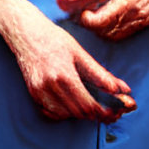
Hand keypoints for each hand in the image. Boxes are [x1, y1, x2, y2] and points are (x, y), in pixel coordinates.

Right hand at [0, 0, 134, 121]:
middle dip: (96, 114)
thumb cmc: (55, 40)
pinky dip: (65, 112)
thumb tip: (122, 89)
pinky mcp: (33, 94)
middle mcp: (50, 87)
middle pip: (78, 112)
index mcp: (65, 76)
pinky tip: (73, 105)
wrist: (27, 34)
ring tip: (95, 107)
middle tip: (110, 112)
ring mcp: (39, 92)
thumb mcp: (81, 54)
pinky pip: (51, 113)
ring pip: (66, 114)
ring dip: (81, 114)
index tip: (116, 112)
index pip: (88, 104)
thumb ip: (101, 74)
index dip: (104, 111)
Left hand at [56, 0, 148, 40]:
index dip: (81, 15)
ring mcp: (140, 24)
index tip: (80, 2)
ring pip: (110, 35)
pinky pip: (122, 33)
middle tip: (85, 5)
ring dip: (99, 26)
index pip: (92, 23)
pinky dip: (111, 27)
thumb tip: (61, 0)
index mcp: (124, 5)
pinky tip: (111, 12)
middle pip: (99, 32)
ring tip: (98, 8)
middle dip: (88, 21)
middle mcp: (132, 19)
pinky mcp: (145, 24)